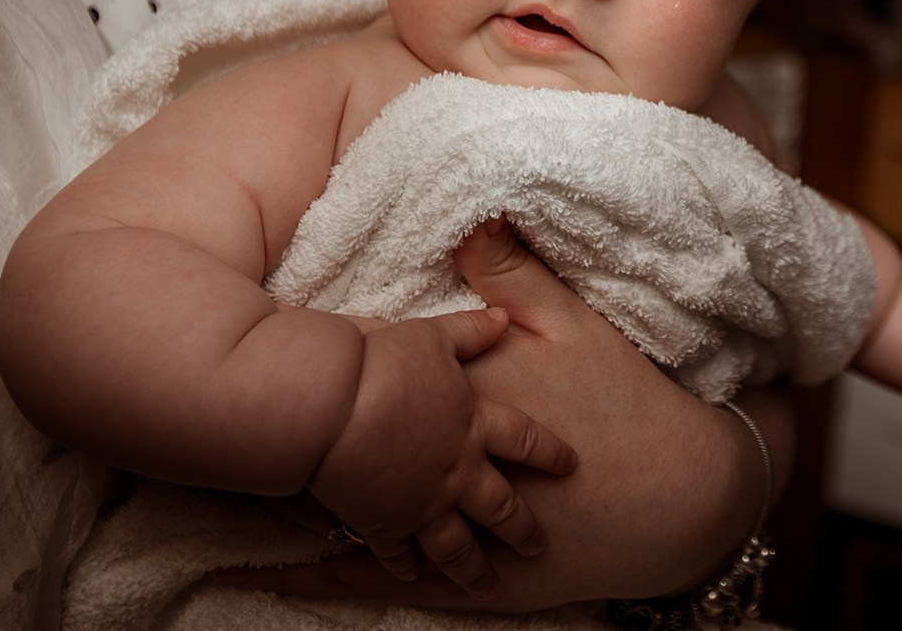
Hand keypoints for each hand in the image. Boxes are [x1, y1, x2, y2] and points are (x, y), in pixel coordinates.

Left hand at [216, 220, 782, 610]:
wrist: (683, 494)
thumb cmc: (629, 404)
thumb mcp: (578, 324)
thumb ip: (518, 271)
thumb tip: (473, 210)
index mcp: (466, 392)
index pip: (376, 368)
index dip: (309, 353)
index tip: (230, 327)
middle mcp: (442, 457)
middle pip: (349, 442)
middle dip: (279, 435)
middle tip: (187, 425)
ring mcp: (448, 517)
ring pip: (351, 516)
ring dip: (285, 512)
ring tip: (195, 515)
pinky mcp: (465, 568)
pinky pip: (378, 575)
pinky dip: (321, 577)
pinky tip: (262, 580)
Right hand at [306, 304, 576, 596]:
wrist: (330, 404)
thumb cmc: (383, 363)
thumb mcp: (434, 336)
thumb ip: (471, 331)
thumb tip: (502, 318)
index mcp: (473, 424)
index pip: (525, 440)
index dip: (550, 452)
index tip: (571, 465)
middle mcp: (456, 471)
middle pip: (500, 506)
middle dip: (522, 529)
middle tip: (538, 547)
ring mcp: (421, 503)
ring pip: (456, 545)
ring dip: (472, 567)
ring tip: (485, 584)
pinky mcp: (382, 522)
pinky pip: (398, 553)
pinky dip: (406, 567)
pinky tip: (414, 576)